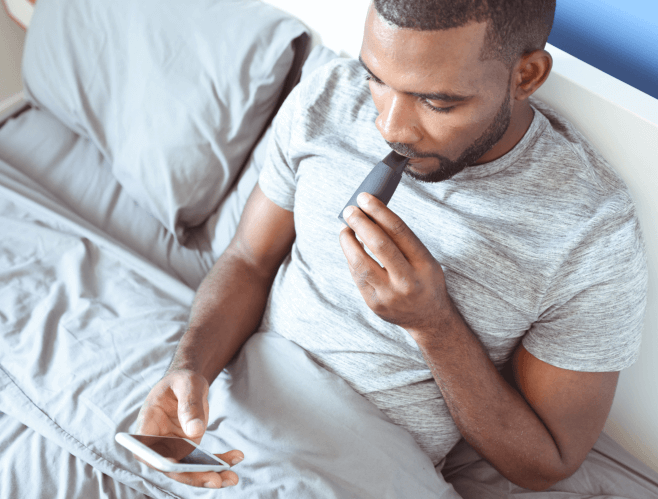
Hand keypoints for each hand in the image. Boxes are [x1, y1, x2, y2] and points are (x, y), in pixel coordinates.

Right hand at [134, 369, 243, 488]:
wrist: (187, 382)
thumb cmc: (182, 380)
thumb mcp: (187, 385)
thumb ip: (190, 405)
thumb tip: (194, 431)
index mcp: (148, 424)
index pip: (147, 451)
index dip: (160, 463)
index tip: (178, 467)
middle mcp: (158, 442)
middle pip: (171, 467)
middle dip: (193, 476)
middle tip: (216, 479)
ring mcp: (173, 448)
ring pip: (188, 469)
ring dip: (210, 475)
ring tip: (232, 478)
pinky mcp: (188, 449)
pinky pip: (203, 461)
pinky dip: (219, 462)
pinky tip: (236, 457)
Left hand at [339, 192, 452, 334]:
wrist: (428, 318)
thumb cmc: (424, 280)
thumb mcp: (425, 259)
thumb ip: (402, 240)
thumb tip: (371, 213)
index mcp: (424, 264)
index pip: (398, 231)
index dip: (379, 211)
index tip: (364, 198)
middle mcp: (407, 281)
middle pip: (379, 244)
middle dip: (360, 223)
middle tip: (350, 210)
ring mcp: (389, 295)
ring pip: (361, 263)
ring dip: (348, 242)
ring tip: (345, 229)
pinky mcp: (374, 304)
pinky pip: (357, 276)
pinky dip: (351, 258)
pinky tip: (350, 248)